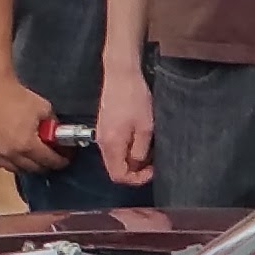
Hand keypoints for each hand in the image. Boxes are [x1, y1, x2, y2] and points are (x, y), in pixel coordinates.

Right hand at [0, 66, 61, 176]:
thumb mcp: (44, 108)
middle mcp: (9, 152)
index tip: (64, 159)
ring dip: (24, 165)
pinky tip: (7, 156)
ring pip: (13, 168)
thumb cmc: (16, 95)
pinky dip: (2, 162)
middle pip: (32, 168)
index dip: (60, 161)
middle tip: (50, 157)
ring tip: (30, 157)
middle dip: (44, 164)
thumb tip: (57, 134)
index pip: (49, 161)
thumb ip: (52, 124)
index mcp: (27, 144)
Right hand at [95, 65, 155, 185]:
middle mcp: (102, 142)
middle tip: (152, 163)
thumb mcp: (145, 128)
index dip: (136, 179)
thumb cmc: (135, 98)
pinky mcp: (105, 126)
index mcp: (111, 145)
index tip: (152, 171)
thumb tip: (137, 165)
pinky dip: (126, 150)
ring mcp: (102, 134)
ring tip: (148, 152)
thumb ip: (140, 151)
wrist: (121, 75)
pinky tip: (139, 141)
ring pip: (115, 158)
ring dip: (131, 160)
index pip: (119, 176)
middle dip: (134, 171)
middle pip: (115, 169)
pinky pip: (114, 147)